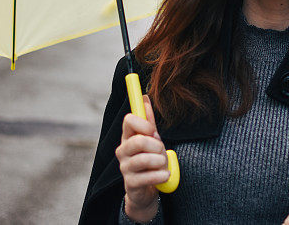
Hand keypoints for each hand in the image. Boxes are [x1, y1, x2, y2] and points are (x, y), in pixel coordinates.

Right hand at [115, 94, 168, 221]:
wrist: (147, 191)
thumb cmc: (150, 161)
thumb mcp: (152, 139)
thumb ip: (149, 121)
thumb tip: (145, 97)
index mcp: (128, 137)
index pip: (129, 120)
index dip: (143, 122)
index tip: (153, 130)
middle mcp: (123, 151)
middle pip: (138, 140)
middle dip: (156, 145)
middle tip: (161, 150)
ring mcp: (125, 168)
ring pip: (143, 159)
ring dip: (159, 161)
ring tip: (163, 165)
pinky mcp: (130, 184)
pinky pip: (147, 177)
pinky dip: (160, 175)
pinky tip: (165, 175)